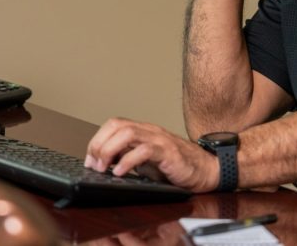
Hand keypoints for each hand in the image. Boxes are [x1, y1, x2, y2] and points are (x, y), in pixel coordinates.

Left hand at [85, 118, 218, 192]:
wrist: (207, 170)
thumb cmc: (177, 167)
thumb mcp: (146, 162)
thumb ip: (128, 158)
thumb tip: (104, 164)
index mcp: (143, 131)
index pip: (113, 124)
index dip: (97, 139)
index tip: (89, 159)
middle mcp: (150, 131)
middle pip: (116, 125)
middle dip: (99, 144)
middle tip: (93, 164)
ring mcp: (159, 140)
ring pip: (127, 133)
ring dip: (109, 150)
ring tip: (103, 168)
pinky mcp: (168, 152)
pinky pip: (145, 151)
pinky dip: (128, 161)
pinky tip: (120, 173)